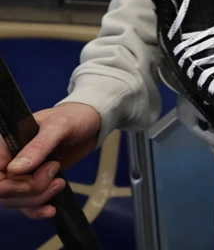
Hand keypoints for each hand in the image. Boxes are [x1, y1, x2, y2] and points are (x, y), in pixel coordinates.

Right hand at [0, 103, 100, 219]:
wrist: (89, 124)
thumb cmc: (73, 117)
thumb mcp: (58, 126)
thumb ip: (38, 146)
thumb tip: (15, 169)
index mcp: (8, 140)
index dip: (8, 183)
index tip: (29, 181)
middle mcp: (10, 158)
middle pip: (4, 189)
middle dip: (29, 189)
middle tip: (53, 172)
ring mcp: (21, 173)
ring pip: (15, 200)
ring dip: (38, 198)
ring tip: (59, 182)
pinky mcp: (33, 183)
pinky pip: (26, 205)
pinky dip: (37, 210)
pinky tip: (50, 209)